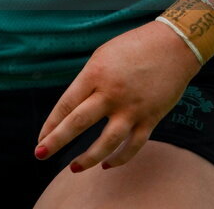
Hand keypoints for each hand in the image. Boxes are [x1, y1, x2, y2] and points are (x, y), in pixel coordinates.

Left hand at [35, 21, 200, 171]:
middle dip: (56, 141)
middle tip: (40, 154)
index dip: (51, 123)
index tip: (41, 138)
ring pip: (106, 142)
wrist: (173, 45)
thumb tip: (75, 107)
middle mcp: (111, 93)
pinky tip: (107, 165)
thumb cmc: (134, 46)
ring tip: (74, 168)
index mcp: (95, 73)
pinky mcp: (150, 118)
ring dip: (87, 158)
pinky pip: (133, 146)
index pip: (66, 104)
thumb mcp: (103, 56)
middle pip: (77, 123)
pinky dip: (119, 159)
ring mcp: (131, 108)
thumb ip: (89, 81)